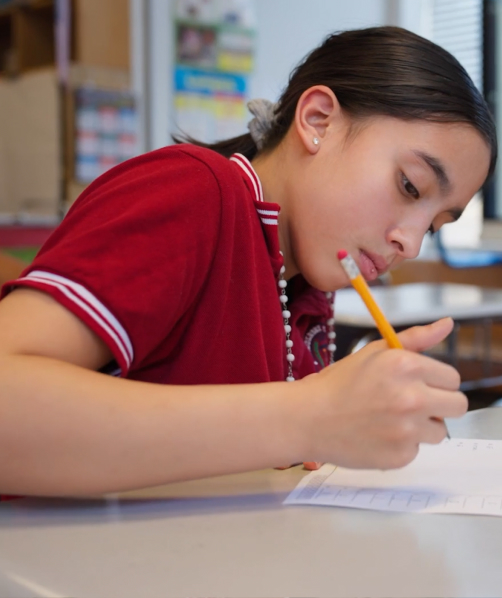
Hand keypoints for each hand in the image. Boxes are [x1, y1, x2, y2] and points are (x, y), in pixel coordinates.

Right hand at [298, 318, 466, 469]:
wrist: (308, 417)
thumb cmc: (339, 383)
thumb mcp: (375, 352)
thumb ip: (416, 338)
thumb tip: (447, 324)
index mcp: (407, 366)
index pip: (452, 378)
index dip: (434, 381)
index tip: (417, 384)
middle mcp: (412, 397)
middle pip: (458, 405)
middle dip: (439, 404)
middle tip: (411, 404)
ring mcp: (407, 430)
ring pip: (440, 431)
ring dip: (421, 427)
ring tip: (389, 420)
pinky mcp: (401, 455)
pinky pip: (417, 449)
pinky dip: (401, 445)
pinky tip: (377, 435)